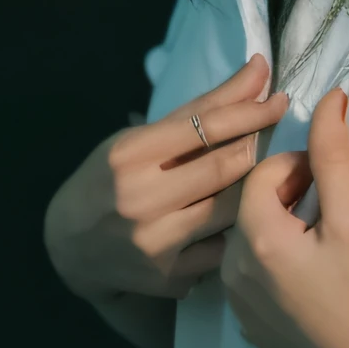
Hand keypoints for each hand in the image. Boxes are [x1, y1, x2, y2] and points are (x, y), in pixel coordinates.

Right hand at [44, 55, 288, 302]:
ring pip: (232, 210)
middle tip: (278, 137)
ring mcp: (156, 243)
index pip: (206, 126)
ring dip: (255, 188)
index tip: (280, 99)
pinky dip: (235, 232)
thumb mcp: (140, 137)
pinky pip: (224, 249)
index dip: (251, 110)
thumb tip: (259, 70)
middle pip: (225, 167)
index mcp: (130, 155)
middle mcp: (140, 199)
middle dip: (260, 146)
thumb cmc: (109, 178)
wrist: (68, 246)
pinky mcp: (169, 277)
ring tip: (265, 175)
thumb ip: (201, 109)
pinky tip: (241, 221)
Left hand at [220, 85, 348, 347]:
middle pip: (251, 207)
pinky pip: (253, 279)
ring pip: (250, 242)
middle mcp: (232, 275)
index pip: (261, 174)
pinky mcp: (253, 331)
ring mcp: (239, 308)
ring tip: (322, 236)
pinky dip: (276, 264)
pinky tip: (313, 275)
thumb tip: (329, 96)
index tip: (329, 178)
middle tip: (329, 205)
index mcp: (253, 242)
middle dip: (287, 195)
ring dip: (280, 227)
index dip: (298, 166)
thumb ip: (333, 154)